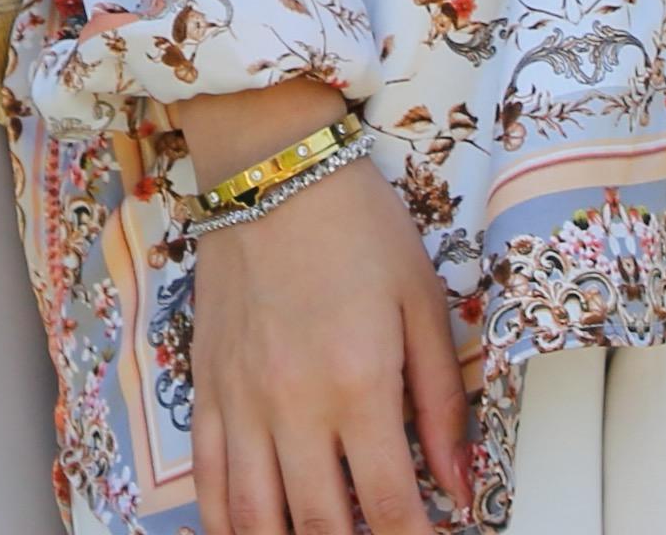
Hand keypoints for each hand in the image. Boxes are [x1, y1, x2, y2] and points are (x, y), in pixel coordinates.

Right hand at [176, 83, 464, 534]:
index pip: (391, 505)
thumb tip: (459, 483)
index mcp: (358, 383)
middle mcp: (293, 405)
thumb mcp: (423, 303)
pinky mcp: (206, 388)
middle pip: (320, 525)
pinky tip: (252, 534)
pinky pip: (206, 481)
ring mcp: (241, 402)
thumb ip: (442, 401)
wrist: (272, 166)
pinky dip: (226, 524)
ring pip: (255, 518)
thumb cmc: (355, 225)